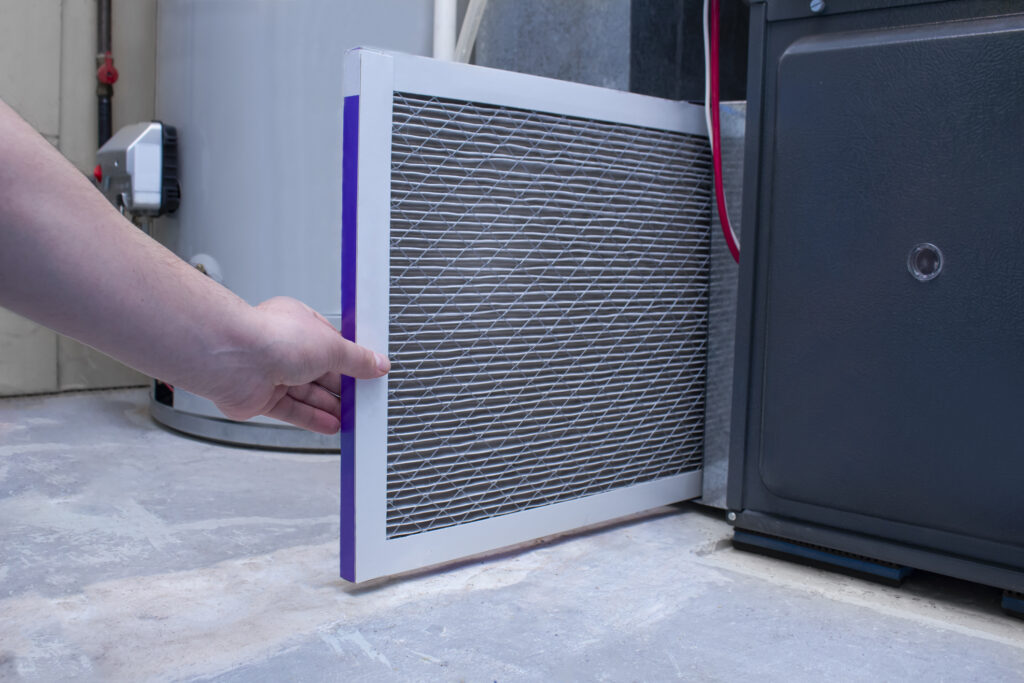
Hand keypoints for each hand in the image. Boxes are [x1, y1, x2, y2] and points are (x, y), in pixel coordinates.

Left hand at [208, 297, 389, 434]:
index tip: (367, 372)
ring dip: (329, 406)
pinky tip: (330, 425)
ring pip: (306, 392)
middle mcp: (282, 346)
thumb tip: (376, 364)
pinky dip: (312, 418)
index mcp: (299, 322)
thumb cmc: (271, 338)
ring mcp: (270, 373)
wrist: (233, 360)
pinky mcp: (260, 398)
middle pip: (319, 370)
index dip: (350, 359)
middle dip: (341, 386)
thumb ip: (356, 359)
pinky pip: (292, 410)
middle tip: (362, 399)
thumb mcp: (331, 346)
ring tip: (352, 417)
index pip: (330, 343)